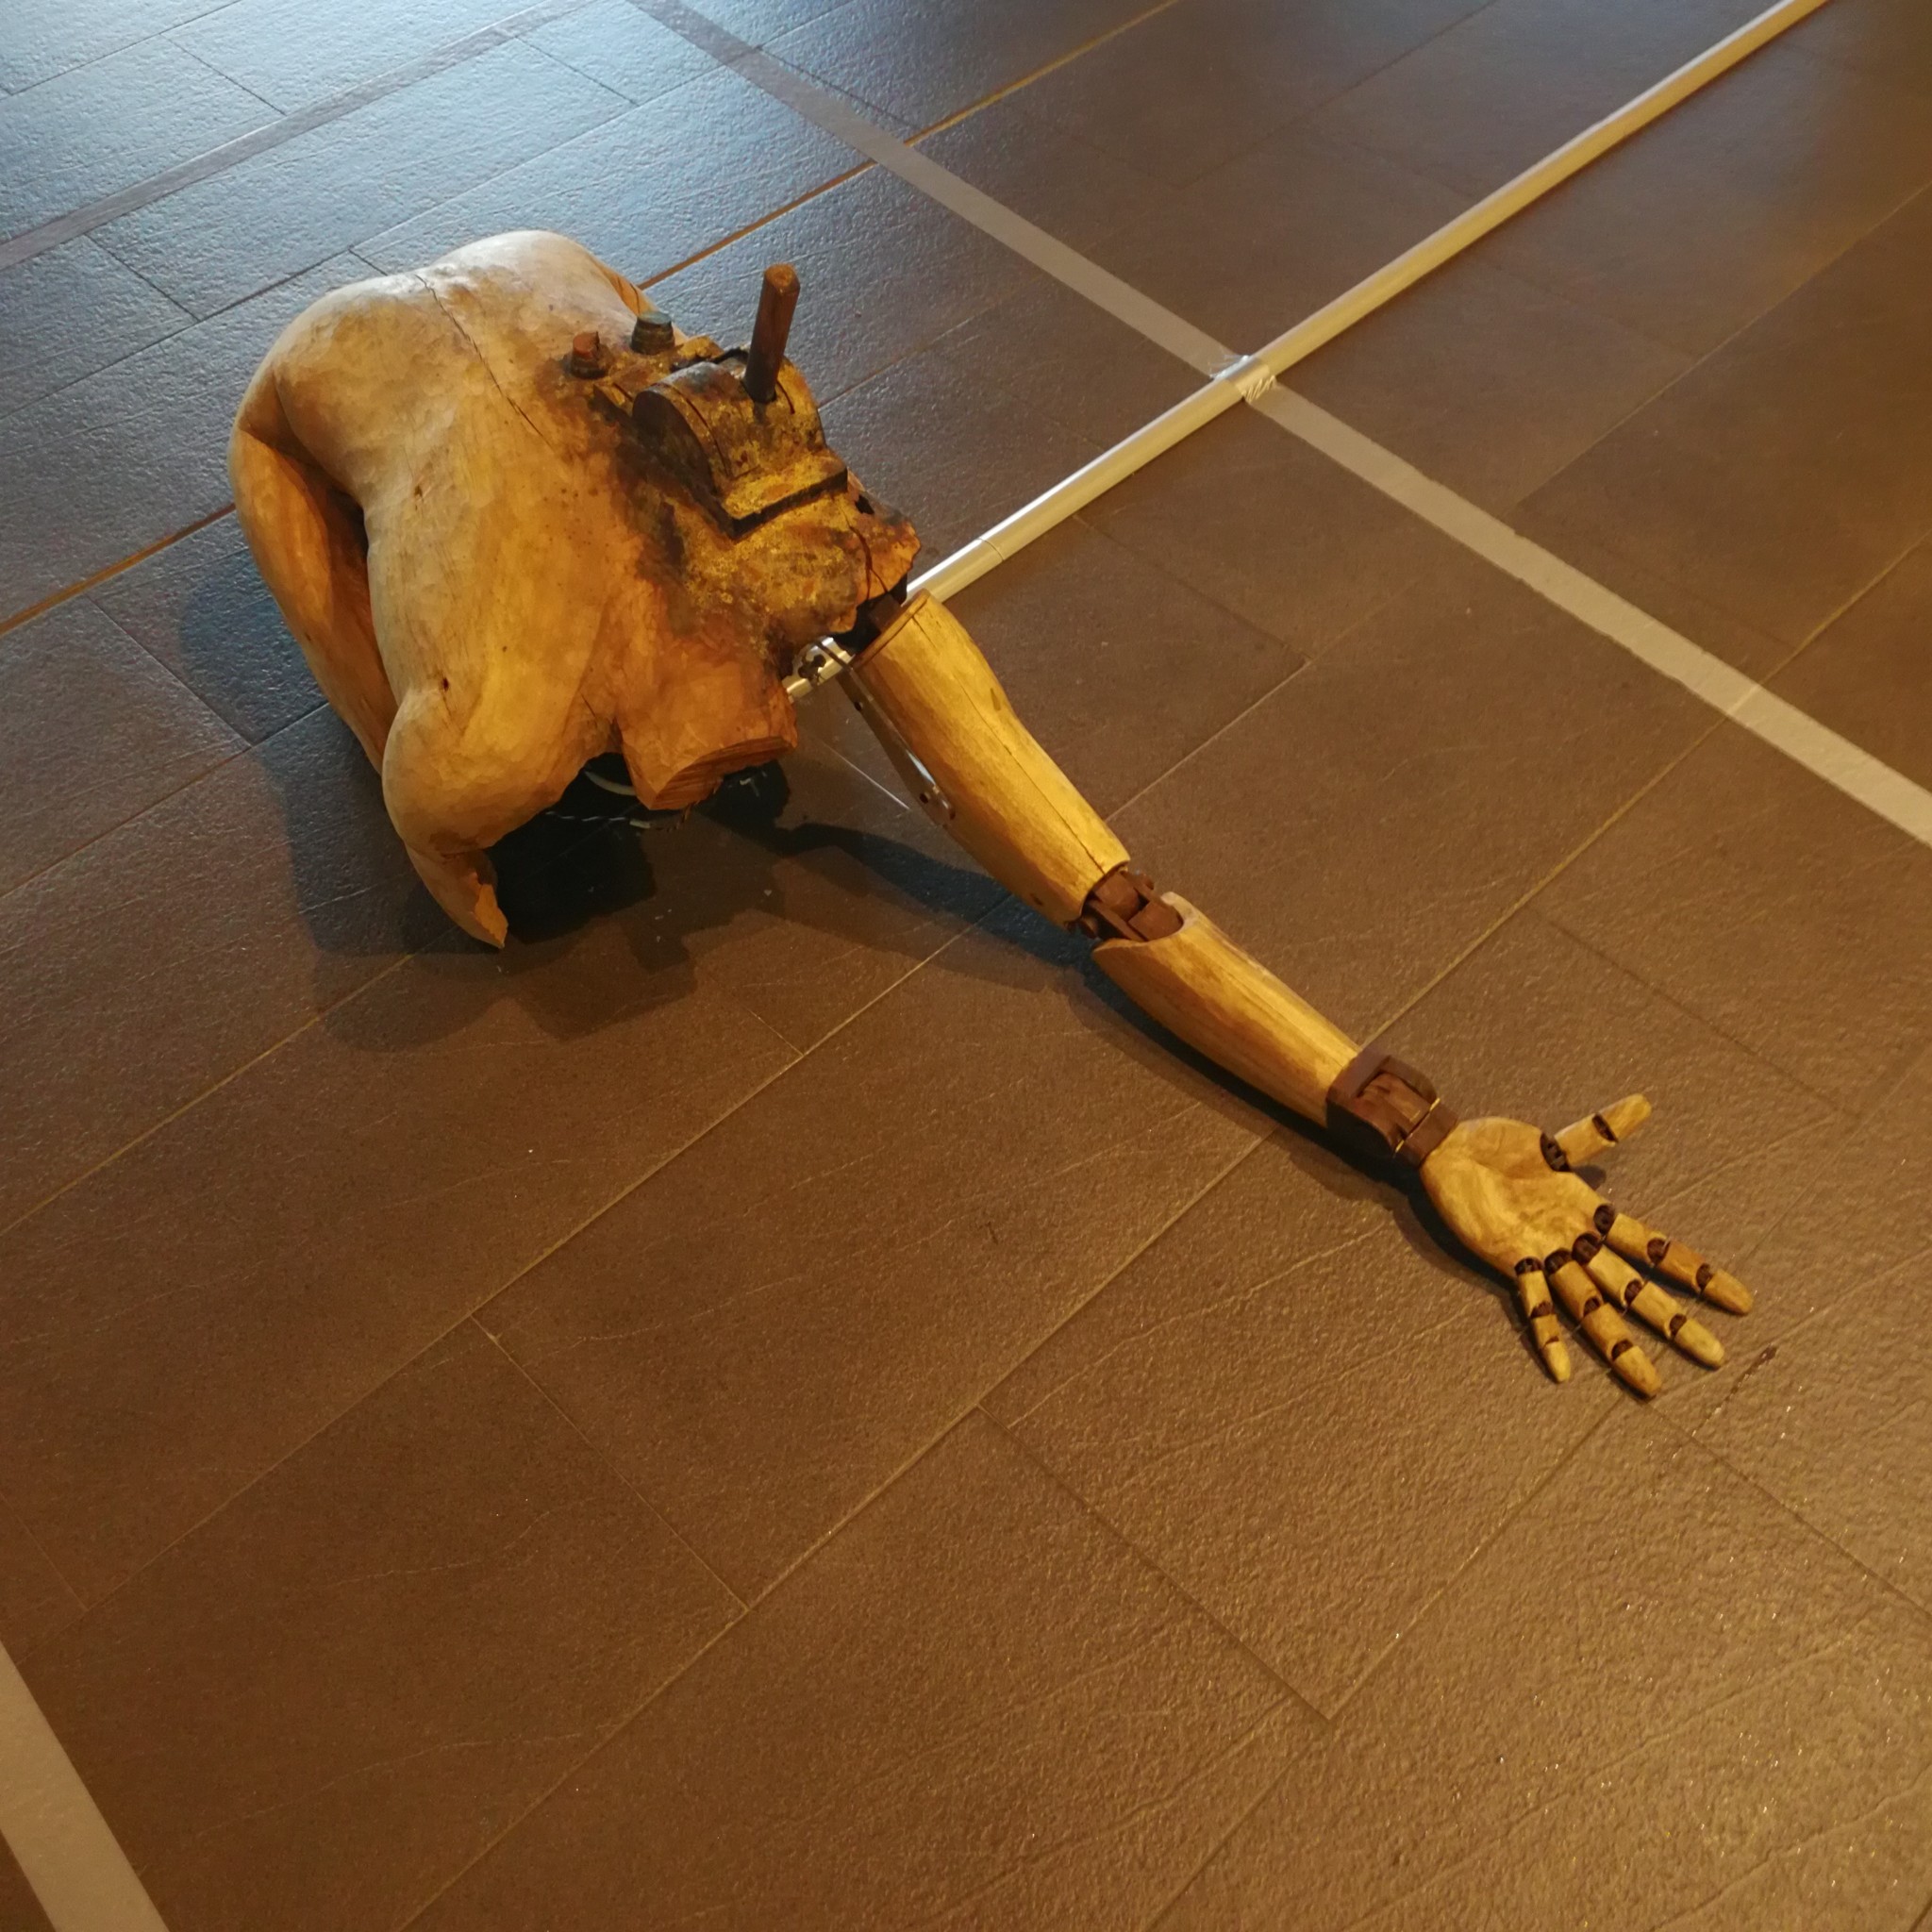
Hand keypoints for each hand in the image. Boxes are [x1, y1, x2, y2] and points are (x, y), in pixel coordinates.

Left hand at [1418, 1097, 1750, 1395]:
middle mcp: (1575, 1244)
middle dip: (1674, 1323)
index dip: (1697, 1273)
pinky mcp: (1508, 1260)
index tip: (1741, 1299)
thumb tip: (1645, 1104)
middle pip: (1634, 1289)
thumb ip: (1599, 1132)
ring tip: (1651, 1384)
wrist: (1447, 1149)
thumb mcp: (1554, 1142)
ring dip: (1620, 1344)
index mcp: (1592, 1216)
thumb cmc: (1499, 1148)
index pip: (1656, 1250)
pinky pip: (1532, 1303)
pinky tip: (1564, 1372)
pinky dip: (1547, 1336)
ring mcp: (1543, 1256)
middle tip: (1716, 1357)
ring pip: (1592, 1307)